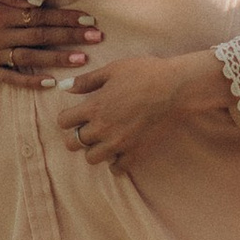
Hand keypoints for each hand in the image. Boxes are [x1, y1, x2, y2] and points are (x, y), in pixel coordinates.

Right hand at [0, 0, 102, 80]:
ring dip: (58, 58)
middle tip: (97, 37)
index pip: (42, 16)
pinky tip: (51, 82)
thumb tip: (41, 3)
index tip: (89, 20)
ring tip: (82, 59)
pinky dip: (31, 80)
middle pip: (42, 35)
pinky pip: (11, 77)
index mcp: (2, 13)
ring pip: (31, 57)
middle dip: (71, 36)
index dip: (67, 18)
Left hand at [54, 49, 234, 168]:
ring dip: (93, 150)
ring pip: (91, 158)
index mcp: (94, 107)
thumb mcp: (112, 70)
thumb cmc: (145, 74)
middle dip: (75, 136)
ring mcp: (119, 143)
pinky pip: (117, 168)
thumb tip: (64, 87)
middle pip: (73, 144)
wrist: (176, 89)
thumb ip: (86, 81)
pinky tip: (119, 150)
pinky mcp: (136, 152)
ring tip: (103, 140)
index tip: (75, 115)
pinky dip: (114, 162)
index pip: (64, 122)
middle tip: (86, 129)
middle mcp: (102, 128)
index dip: (67, 118)